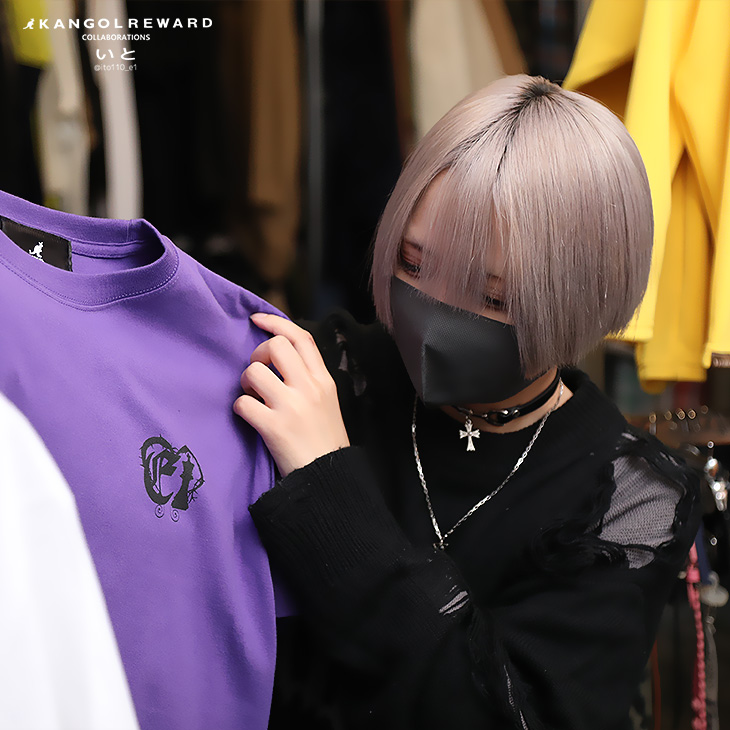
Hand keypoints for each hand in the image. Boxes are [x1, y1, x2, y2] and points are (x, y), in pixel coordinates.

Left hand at [234, 313, 349, 476]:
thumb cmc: (324, 439)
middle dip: (258, 355)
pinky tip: (250, 417)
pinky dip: (240, 408)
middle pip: (276, 346)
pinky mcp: (274, 428)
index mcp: (323, 380)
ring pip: (254, 372)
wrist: (328, 477)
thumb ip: (308, 377)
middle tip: (259, 373)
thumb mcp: (327, 401)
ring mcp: (292, 407)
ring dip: (246, 383)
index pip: (301, 338)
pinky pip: (242, 404)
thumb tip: (278, 357)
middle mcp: (309, 388)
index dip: (275, 322)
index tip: (257, 320)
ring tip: (254, 398)